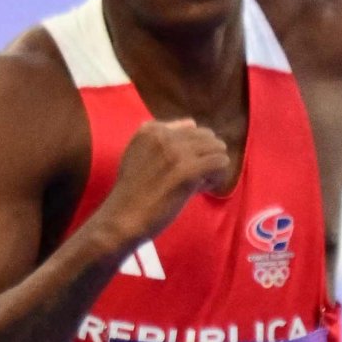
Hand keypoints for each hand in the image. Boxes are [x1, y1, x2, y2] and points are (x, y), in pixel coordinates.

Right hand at [97, 117, 235, 257]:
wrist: (121, 219)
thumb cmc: (131, 193)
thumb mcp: (137, 155)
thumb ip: (161, 138)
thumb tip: (192, 123)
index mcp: (150, 130)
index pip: (191, 129)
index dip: (192, 151)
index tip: (181, 169)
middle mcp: (164, 136)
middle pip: (207, 137)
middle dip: (205, 157)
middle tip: (193, 178)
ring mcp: (176, 152)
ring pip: (217, 149)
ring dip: (213, 167)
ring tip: (198, 184)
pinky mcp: (187, 171)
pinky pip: (220, 163)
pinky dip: (217, 177)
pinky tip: (201, 189)